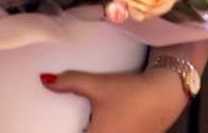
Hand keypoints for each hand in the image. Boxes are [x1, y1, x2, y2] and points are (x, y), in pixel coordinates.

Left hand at [42, 68, 189, 132]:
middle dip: (77, 127)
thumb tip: (44, 80)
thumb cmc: (130, 92)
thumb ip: (69, 83)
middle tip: (70, 119)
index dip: (61, 131)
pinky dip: (100, 130)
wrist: (163, 94)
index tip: (46, 127)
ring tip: (84, 120)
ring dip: (90, 129)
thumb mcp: (97, 85)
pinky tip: (99, 122)